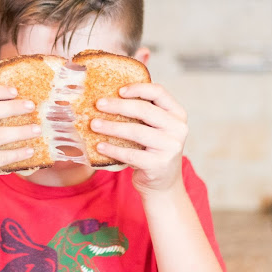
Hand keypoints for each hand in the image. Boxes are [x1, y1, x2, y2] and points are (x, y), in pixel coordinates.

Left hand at [90, 83, 188, 198]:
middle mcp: (178, 128)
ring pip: (135, 131)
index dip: (138, 88)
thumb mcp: (156, 127)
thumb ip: (143, 111)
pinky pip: (131, 153)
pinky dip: (113, 149)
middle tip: (98, 104)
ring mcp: (170, 147)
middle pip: (144, 110)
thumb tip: (109, 95)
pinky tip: (99, 146)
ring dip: (111, 127)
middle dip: (118, 106)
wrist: (163, 183)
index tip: (118, 90)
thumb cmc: (153, 148)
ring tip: (94, 124)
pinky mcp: (159, 164)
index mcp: (177, 113)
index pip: (159, 92)